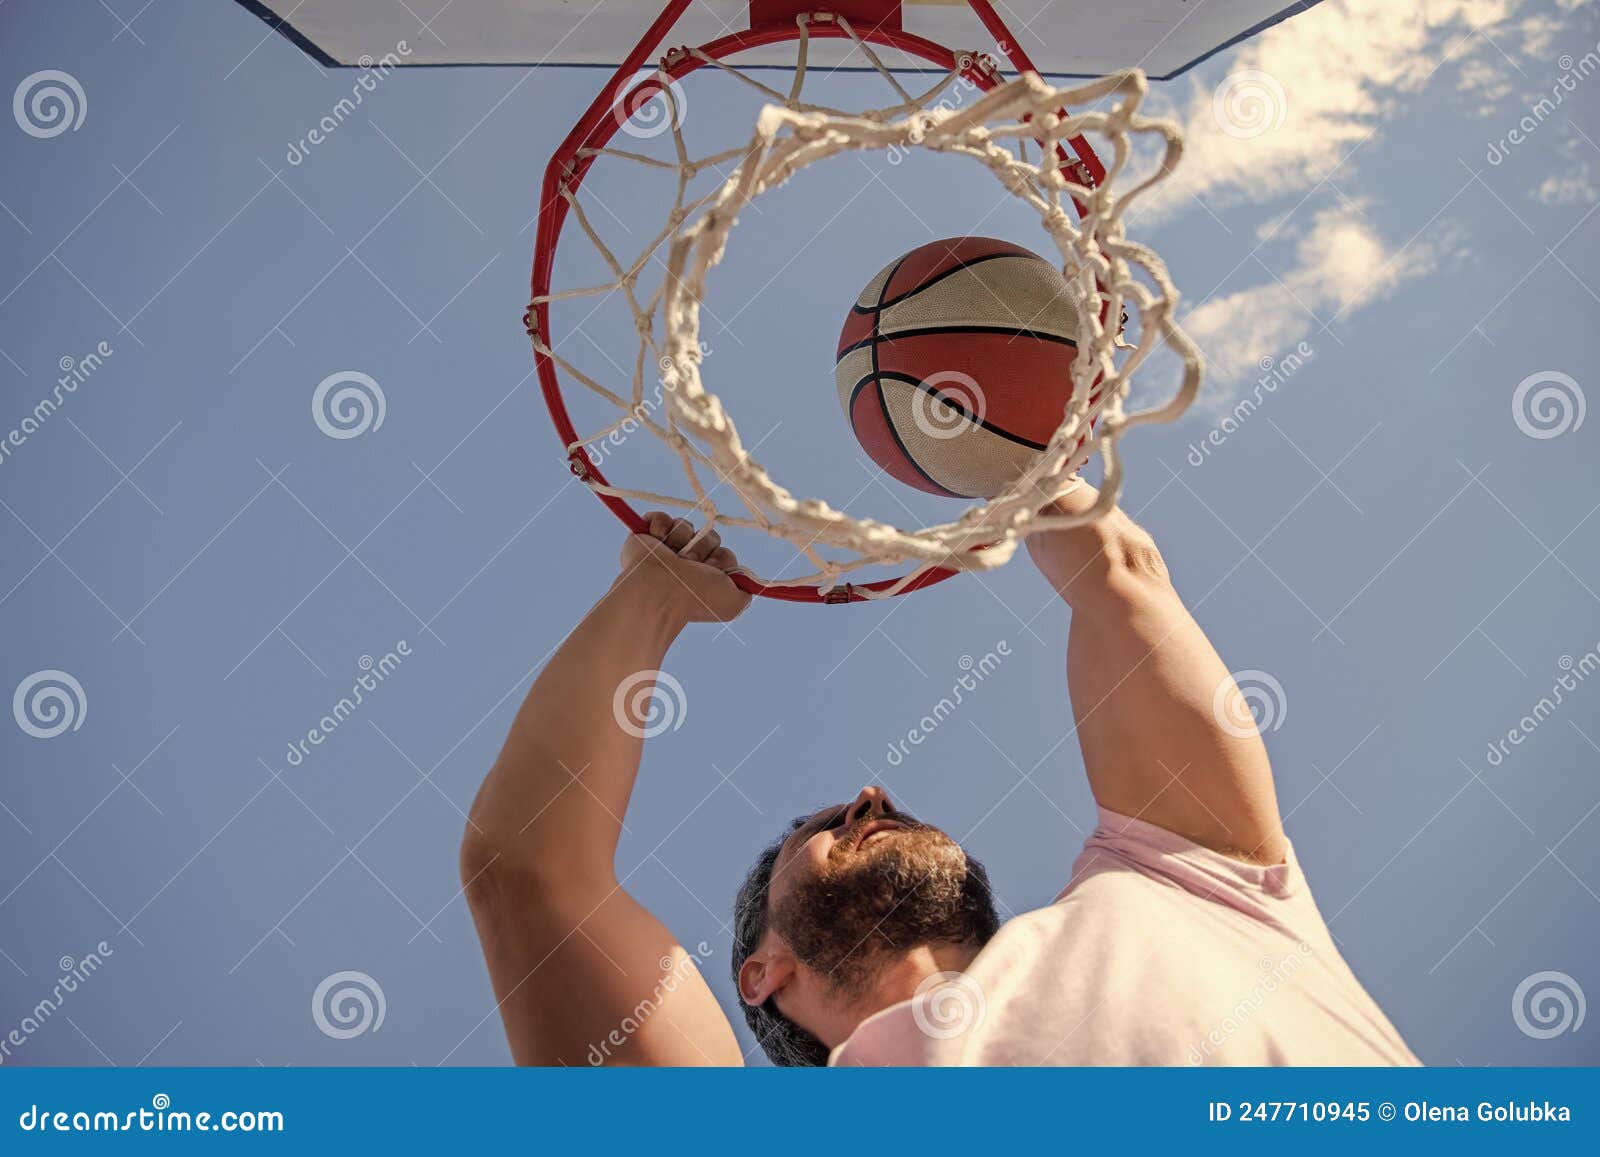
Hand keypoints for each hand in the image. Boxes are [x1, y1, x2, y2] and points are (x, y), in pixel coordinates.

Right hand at [616, 512, 751, 623]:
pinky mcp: (647, 535)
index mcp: (704, 577)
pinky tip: (657, 541)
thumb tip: (747, 581)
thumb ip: (745, 591)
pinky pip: (662, 517)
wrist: (660, 588)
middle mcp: (686, 562)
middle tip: (689, 565)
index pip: (723, 553)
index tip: (712, 573)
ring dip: (681, 539)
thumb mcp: (732, 603)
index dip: (721, 560)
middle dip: (702, 548)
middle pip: (708, 535)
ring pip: (686, 526)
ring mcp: (666, 548)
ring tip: (670, 557)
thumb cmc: (695, 597)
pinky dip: (660, 526)